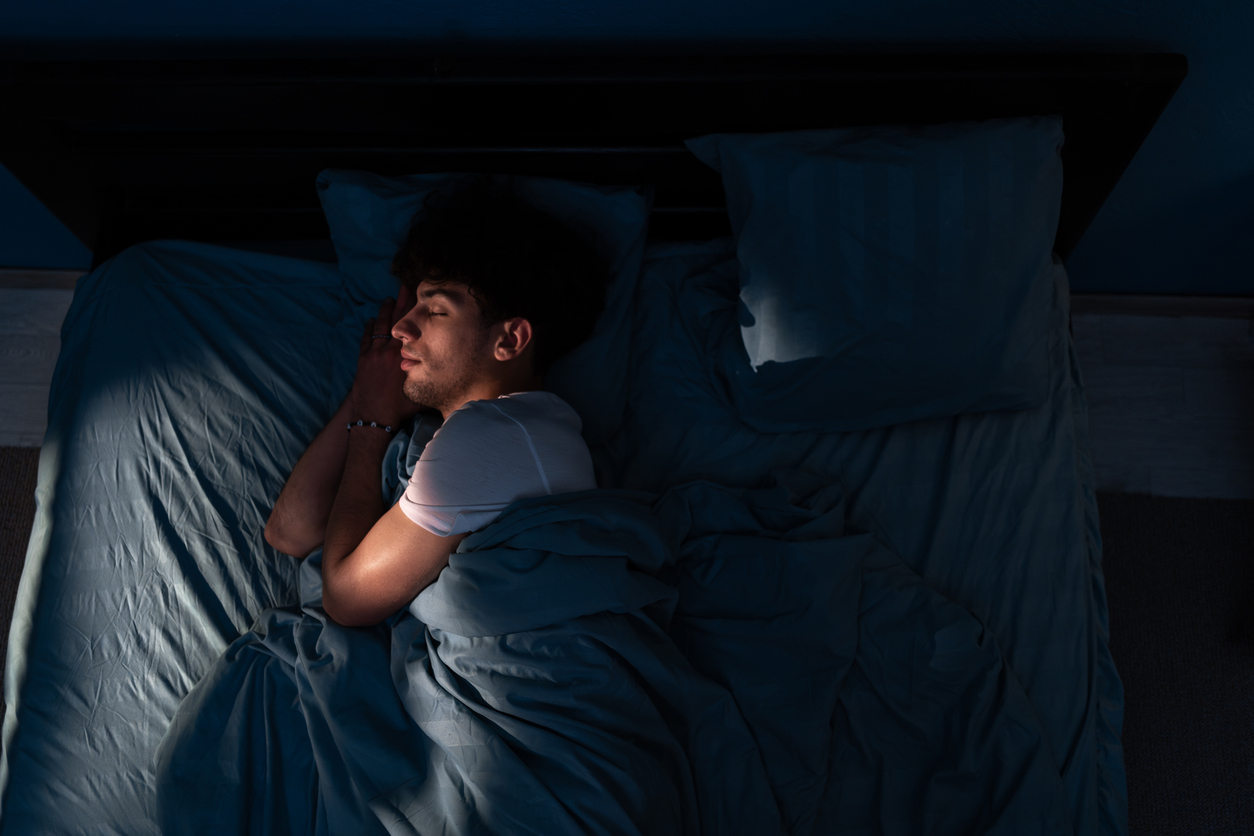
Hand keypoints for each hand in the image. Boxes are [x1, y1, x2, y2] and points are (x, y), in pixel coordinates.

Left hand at [349, 285, 420, 428]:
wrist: (372, 419)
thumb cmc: (399, 409)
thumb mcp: (420, 393)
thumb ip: (431, 378)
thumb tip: (450, 373)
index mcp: (402, 357)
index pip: (410, 328)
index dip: (414, 311)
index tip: (418, 295)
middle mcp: (387, 352)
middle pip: (395, 322)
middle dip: (400, 303)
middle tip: (404, 286)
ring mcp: (372, 355)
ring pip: (379, 328)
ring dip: (384, 312)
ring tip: (389, 298)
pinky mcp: (363, 361)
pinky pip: (366, 339)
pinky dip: (369, 328)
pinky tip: (371, 320)